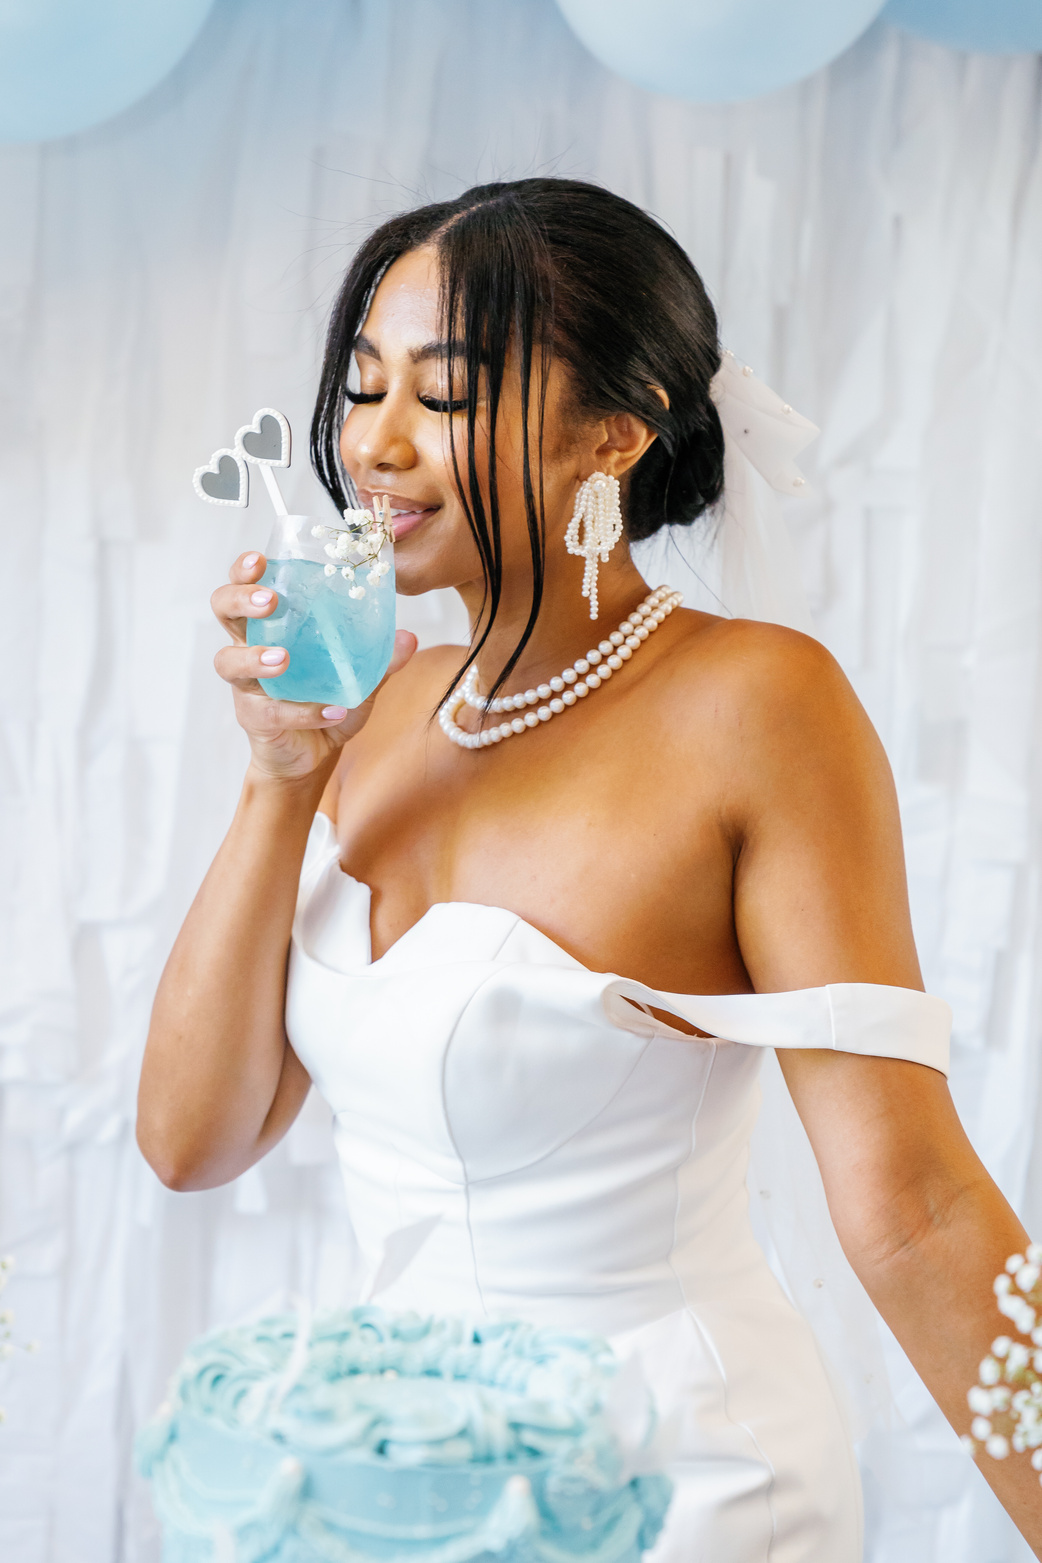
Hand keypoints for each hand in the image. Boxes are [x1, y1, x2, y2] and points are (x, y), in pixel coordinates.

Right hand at [211, 551, 416, 782]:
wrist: (314, 756)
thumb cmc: (328, 702)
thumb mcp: (359, 678)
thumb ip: (380, 659)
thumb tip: (408, 637)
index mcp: (273, 625)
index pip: (247, 585)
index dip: (245, 570)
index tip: (260, 558)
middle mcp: (250, 647)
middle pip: (223, 610)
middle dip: (240, 599)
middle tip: (269, 600)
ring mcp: (247, 684)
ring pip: (228, 660)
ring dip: (255, 656)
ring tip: (283, 659)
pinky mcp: (253, 718)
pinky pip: (269, 710)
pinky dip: (302, 711)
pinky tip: (331, 711)